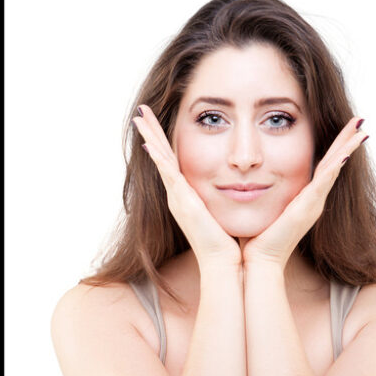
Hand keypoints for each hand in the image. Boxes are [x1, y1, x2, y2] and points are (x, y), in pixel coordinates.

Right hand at [132, 104, 242, 269]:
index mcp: (188, 196)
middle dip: (151, 133)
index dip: (164, 141)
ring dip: (150, 138)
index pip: (174, 162)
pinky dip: (159, 158)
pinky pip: (168, 175)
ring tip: (139, 118)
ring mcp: (179, 198)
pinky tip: (150, 143)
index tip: (156, 122)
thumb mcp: (224, 211)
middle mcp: (179, 195)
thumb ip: (225, 197)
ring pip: (160, 160)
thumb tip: (237, 186)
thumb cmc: (230, 242)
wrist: (226, 263)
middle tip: (141, 111)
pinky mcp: (184, 203)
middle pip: (162, 156)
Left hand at [241, 117, 368, 267]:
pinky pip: (323, 183)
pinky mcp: (307, 210)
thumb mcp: (260, 206)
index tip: (345, 130)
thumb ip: (261, 190)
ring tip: (361, 131)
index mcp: (304, 199)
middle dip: (347, 142)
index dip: (335, 148)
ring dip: (347, 149)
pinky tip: (344, 154)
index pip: (322, 167)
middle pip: (334, 164)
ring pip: (334, 169)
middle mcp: (313, 200)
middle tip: (360, 122)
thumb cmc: (253, 237)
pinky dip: (334, 168)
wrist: (256, 261)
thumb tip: (249, 175)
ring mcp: (312, 205)